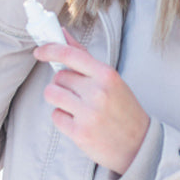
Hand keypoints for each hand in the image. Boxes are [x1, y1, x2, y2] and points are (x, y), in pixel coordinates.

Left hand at [33, 30, 148, 174]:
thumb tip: (62, 34)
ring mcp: (88, 114)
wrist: (140, 145)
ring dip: (59, 99)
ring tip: (76, 107)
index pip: (69, 54)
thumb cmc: (123, 108)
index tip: (39, 51)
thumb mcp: (111, 80)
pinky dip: (63, 118)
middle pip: (58, 77)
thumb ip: (85, 57)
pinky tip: (79, 122)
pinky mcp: (79, 133)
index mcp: (106, 75)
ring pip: (51, 94)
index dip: (49, 50)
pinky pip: (55, 116)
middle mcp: (97, 92)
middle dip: (63, 84)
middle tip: (79, 94)